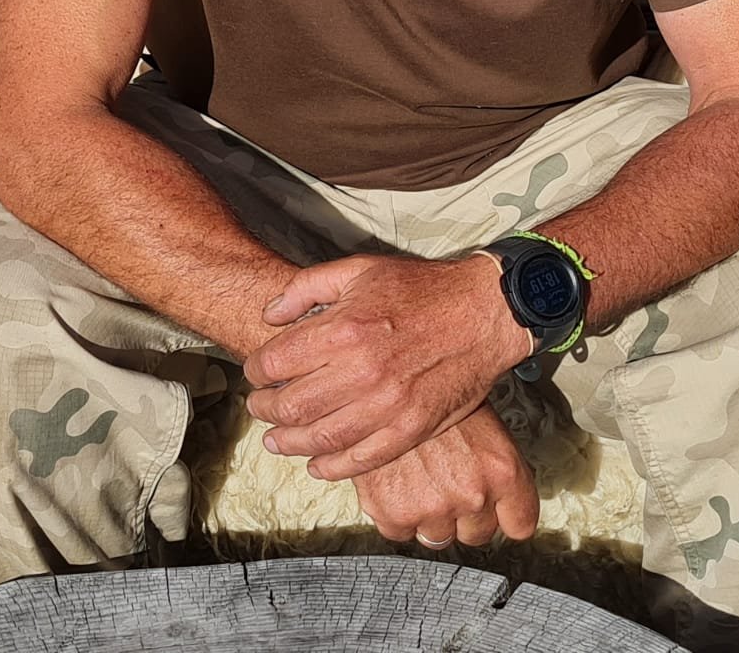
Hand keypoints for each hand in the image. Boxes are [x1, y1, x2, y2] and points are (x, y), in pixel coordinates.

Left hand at [242, 251, 533, 479]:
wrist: (484, 313)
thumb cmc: (420, 289)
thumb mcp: (359, 269)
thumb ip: (306, 287)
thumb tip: (269, 314)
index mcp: (344, 328)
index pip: (276, 362)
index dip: (256, 371)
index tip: (254, 373)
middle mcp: (361, 371)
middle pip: (292, 405)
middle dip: (265, 408)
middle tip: (258, 407)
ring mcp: (388, 405)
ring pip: (321, 438)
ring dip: (290, 442)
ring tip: (276, 440)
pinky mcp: (412, 428)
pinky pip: (362, 459)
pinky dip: (333, 468)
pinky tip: (316, 465)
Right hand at [352, 402, 538, 549]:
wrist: (379, 383)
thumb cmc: (429, 390)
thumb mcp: (478, 417)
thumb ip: (492, 465)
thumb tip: (498, 494)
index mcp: (503, 469)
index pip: (520, 525)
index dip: (504, 515)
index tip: (495, 510)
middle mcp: (473, 494)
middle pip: (477, 534)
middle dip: (463, 515)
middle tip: (445, 482)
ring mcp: (433, 508)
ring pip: (438, 537)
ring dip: (427, 516)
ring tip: (417, 478)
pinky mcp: (394, 514)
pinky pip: (399, 532)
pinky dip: (393, 513)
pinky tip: (393, 481)